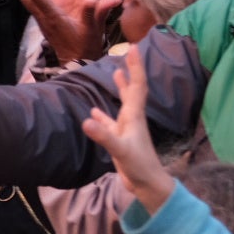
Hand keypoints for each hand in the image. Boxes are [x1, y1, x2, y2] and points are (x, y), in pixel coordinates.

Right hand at [81, 52, 173, 212]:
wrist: (148, 185)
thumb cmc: (139, 166)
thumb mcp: (120, 150)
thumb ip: (104, 135)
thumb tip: (86, 120)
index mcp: (134, 116)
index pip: (137, 86)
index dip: (135, 67)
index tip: (134, 48)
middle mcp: (132, 119)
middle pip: (133, 90)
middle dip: (130, 71)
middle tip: (128, 53)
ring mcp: (127, 129)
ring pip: (123, 103)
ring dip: (120, 88)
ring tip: (116, 72)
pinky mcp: (120, 140)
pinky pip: (110, 123)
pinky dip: (103, 115)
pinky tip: (93, 112)